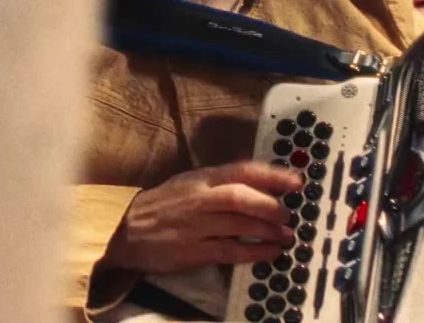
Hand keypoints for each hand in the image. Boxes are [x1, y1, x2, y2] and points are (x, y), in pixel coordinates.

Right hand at [102, 160, 302, 274]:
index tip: (296, 181)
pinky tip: (270, 252)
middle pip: (241, 196)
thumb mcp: (188, 183)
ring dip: (269, 230)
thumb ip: (220, 182)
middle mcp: (199, 199)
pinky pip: (230, 251)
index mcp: (200, 178)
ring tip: (286, 236)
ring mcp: (195, 226)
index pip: (241, 170)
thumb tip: (259, 182)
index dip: (272, 175)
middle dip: (271, 206)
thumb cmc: (162, 206)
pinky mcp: (193, 251)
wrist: (127, 233)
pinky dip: (254, 252)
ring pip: (239, 224)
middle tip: (289, 214)